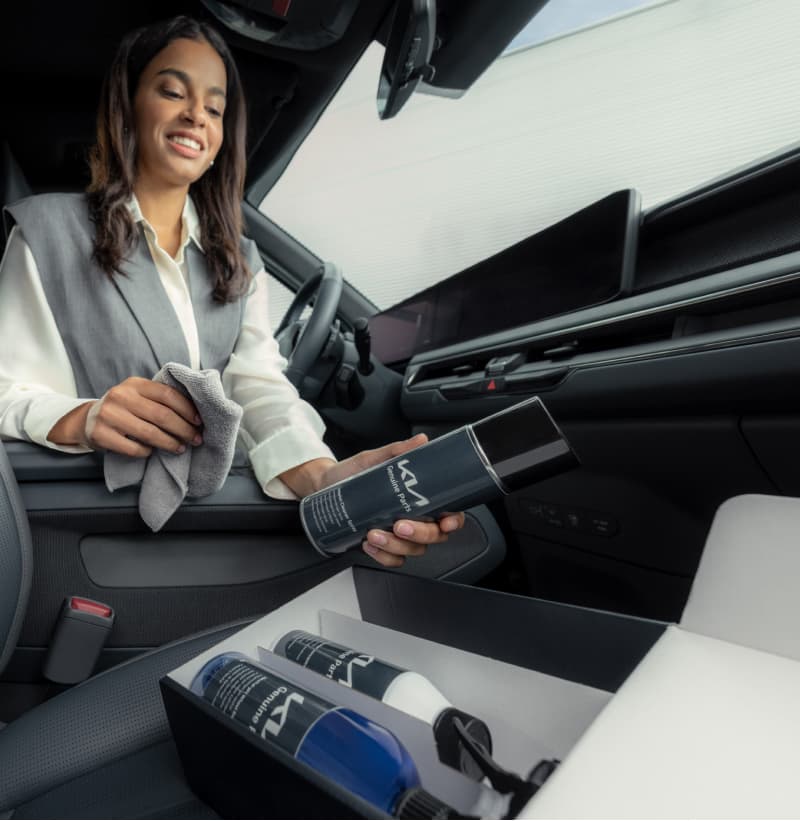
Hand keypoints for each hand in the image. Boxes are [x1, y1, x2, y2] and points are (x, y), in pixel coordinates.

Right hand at [48, 376, 202, 457]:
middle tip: (196, 439)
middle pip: (161, 415)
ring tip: (180, 448)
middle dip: (184, 429)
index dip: (187, 409)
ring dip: (170, 443)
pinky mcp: (100, 434)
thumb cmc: (124, 409)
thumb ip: (160, 400)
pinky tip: (152, 452)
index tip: (199, 422)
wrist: (88, 420)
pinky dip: (147, 452)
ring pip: (149, 433)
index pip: (168, 394)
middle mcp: (121, 396)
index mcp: (135, 384)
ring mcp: (108, 415)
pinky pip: (133, 448)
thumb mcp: (139, 396)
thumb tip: (195, 415)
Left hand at [315, 434, 465, 567]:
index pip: (450, 511)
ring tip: (374, 533)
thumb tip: (420, 441)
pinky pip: (392, 560)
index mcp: (421, 497)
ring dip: (396, 546)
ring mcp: (400, 534)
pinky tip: (368, 543)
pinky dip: (382, 555)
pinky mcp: (383, 546)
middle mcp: (415, 517)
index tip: (446, 521)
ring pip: (413, 550)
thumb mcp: (373, 459)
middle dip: (420, 533)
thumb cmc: (351, 473)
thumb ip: (397, 451)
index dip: (454, 520)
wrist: (324, 487)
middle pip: (434, 535)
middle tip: (400, 524)